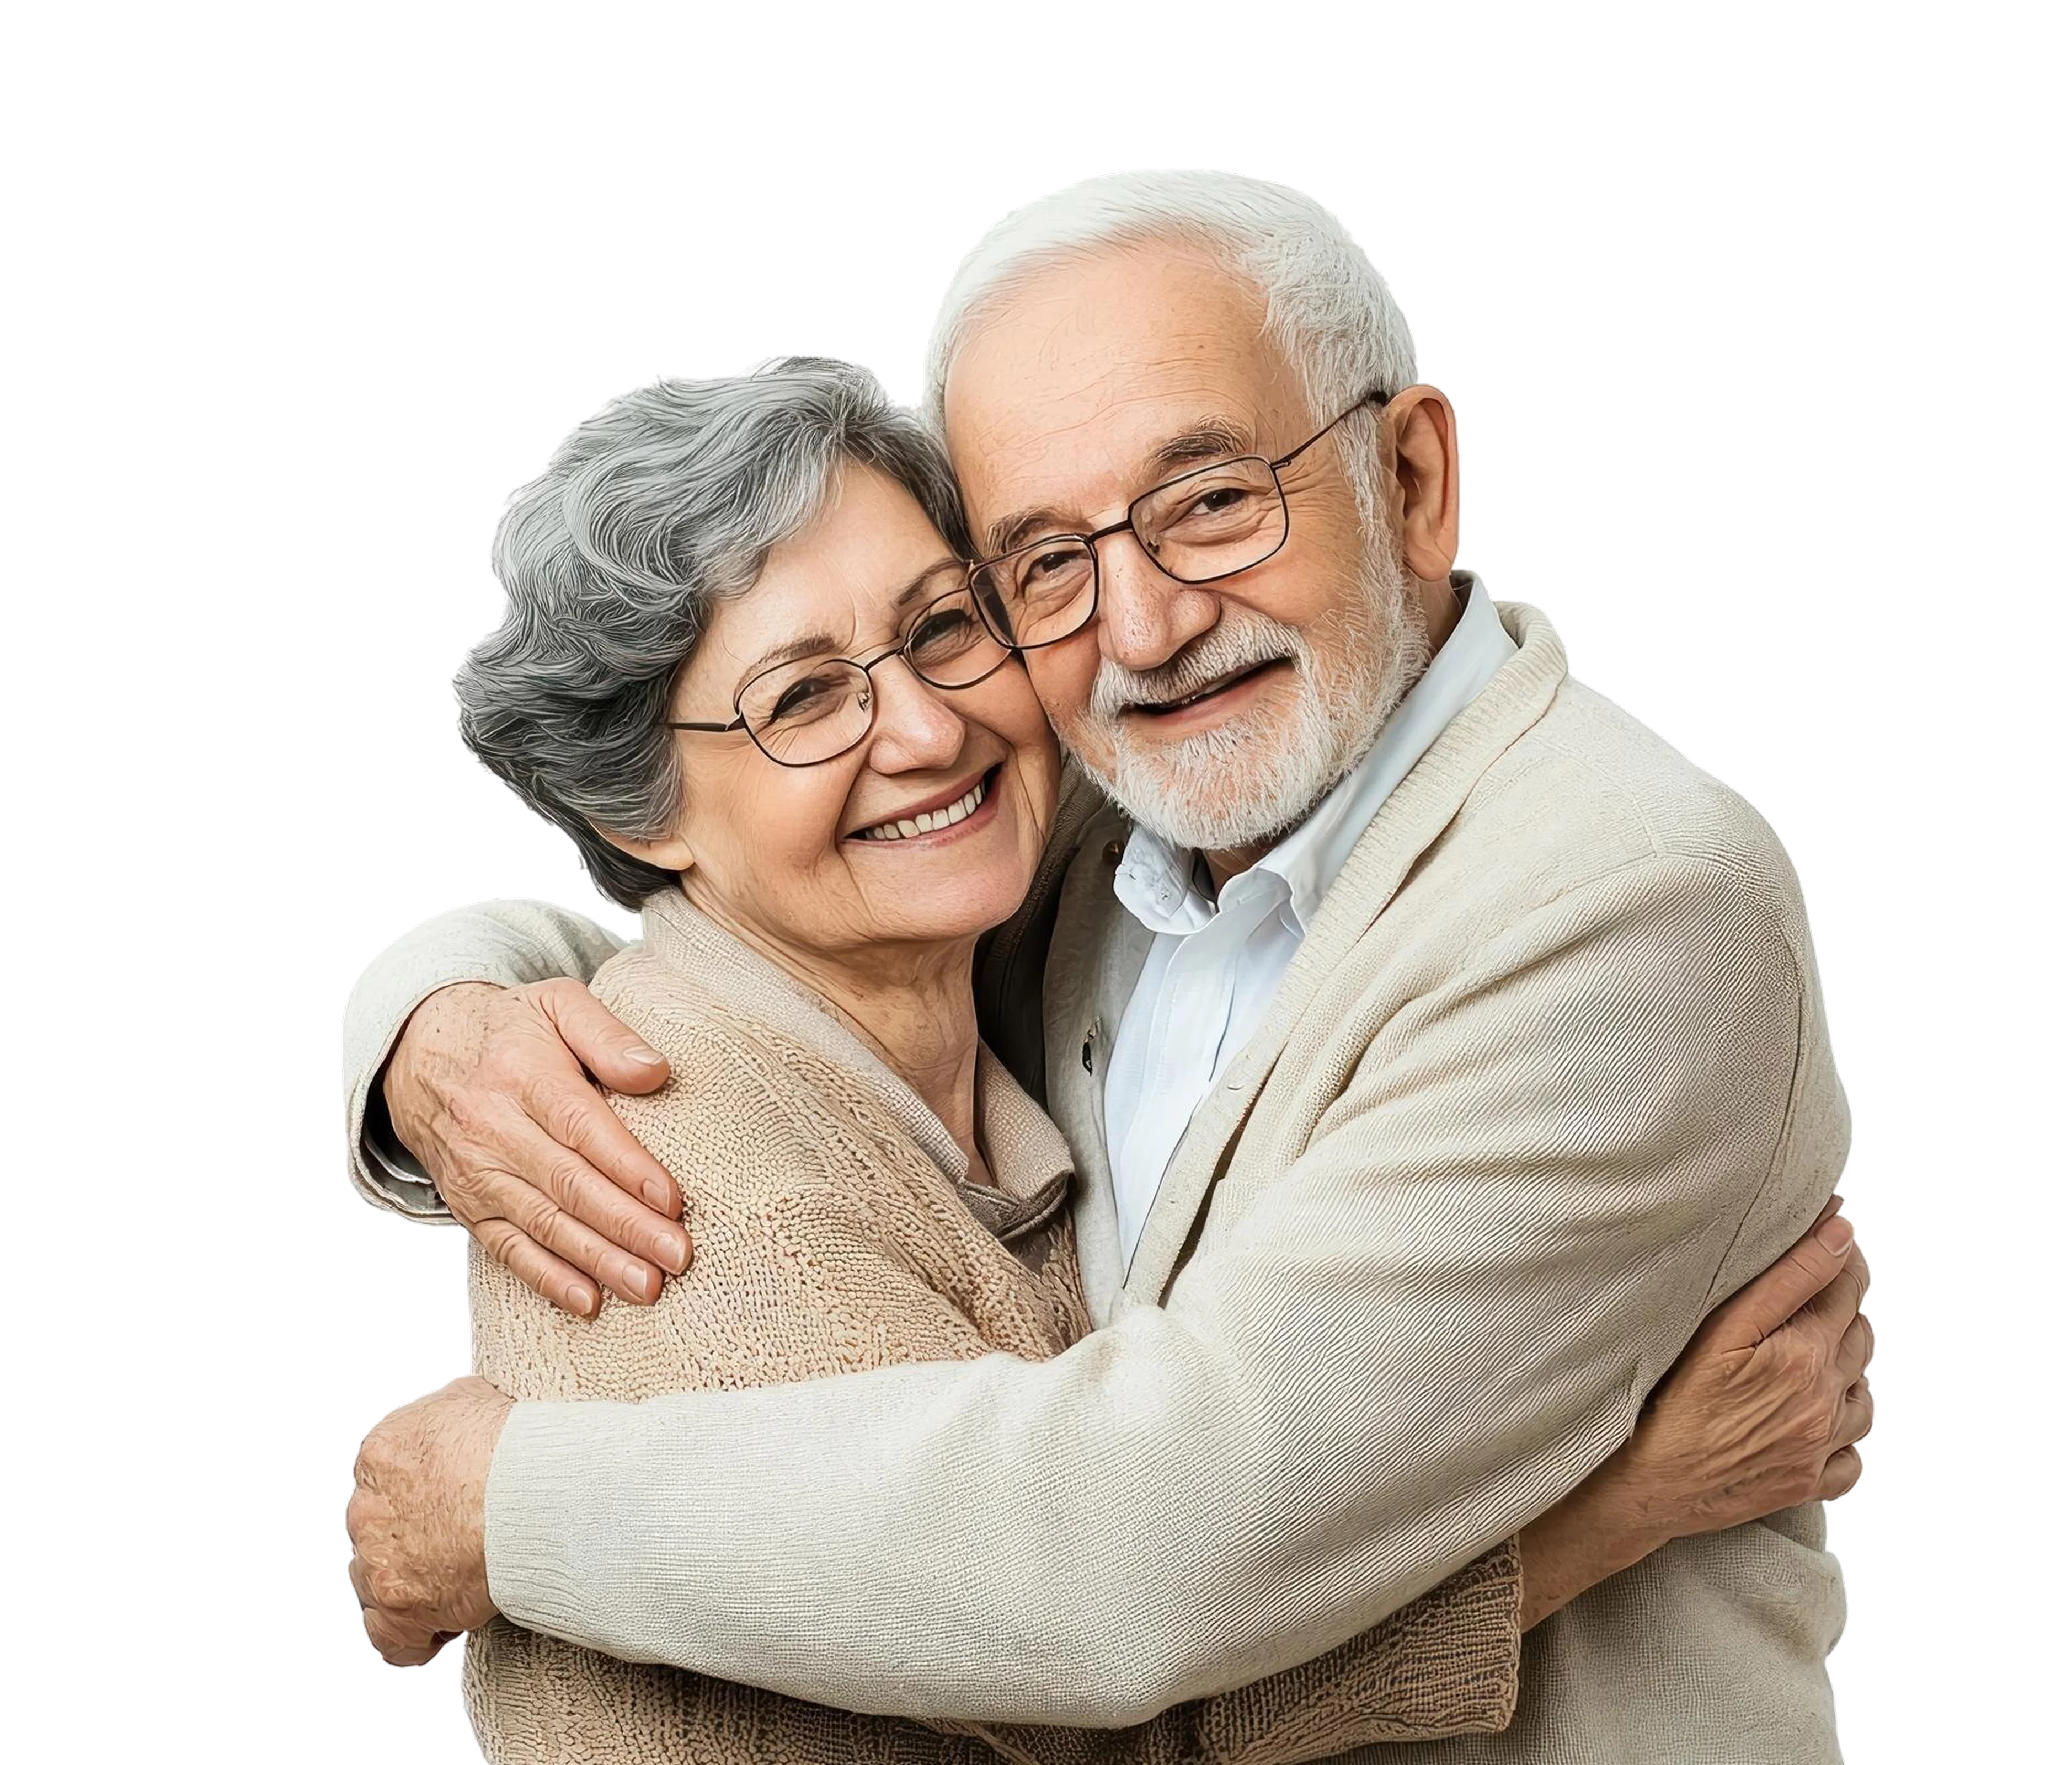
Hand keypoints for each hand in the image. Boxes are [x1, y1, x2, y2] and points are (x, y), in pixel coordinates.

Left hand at [346, 1375, 515, 1666]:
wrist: (533, 1489)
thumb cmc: (517, 1440)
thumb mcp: (473, 1399)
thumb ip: (446, 1421)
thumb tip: (456, 1427)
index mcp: (382, 1454)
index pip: (384, 1482)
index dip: (420, 1496)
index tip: (451, 1503)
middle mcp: (368, 1509)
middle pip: (377, 1533)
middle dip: (411, 1538)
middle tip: (460, 1538)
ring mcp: (380, 1563)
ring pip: (374, 1583)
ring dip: (409, 1584)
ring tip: (458, 1581)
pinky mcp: (402, 1609)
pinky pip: (391, 1639)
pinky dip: (412, 1638)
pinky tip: (442, 1627)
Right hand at [383, 980, 692, 1316]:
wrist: (419, 1051)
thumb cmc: (508, 1028)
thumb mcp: (557, 1003)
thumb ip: (607, 1034)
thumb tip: (655, 1072)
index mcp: (523, 1075)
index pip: (581, 1127)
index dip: (628, 1167)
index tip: (673, 1199)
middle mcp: (494, 1129)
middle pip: (568, 1185)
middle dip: (626, 1226)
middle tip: (678, 1256)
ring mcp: (478, 1173)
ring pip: (543, 1225)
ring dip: (598, 1261)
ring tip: (648, 1286)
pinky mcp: (469, 1205)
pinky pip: (507, 1249)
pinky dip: (547, 1279)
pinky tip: (588, 1300)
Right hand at [1606, 1194, 1873, 1542]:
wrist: (1652, 1483)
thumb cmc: (1674, 1398)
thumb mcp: (1723, 1327)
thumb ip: (1788, 1278)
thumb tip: (1841, 1233)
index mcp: (1807, 1357)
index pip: (1847, 1292)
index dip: (1843, 1260)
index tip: (1834, 1239)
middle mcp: (1825, 1403)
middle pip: (1861, 1338)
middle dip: (1843, 1309)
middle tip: (1811, 1294)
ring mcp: (1821, 1448)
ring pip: (1864, 1397)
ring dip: (1848, 1370)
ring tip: (1810, 1355)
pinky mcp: (1808, 1484)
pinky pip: (1853, 1457)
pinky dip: (1844, 1435)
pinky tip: (1816, 1419)